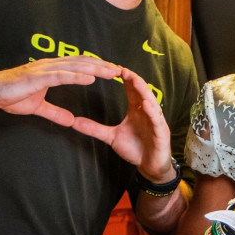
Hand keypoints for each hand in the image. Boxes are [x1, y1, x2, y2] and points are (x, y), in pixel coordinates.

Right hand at [0, 56, 120, 126]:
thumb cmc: (10, 95)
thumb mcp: (38, 107)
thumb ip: (55, 112)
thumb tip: (70, 121)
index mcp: (51, 71)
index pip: (79, 66)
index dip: (96, 68)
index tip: (112, 72)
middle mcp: (50, 66)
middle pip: (82, 63)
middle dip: (102, 66)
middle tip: (120, 70)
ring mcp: (44, 70)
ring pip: (75, 67)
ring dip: (95, 69)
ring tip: (112, 72)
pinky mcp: (37, 77)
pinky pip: (61, 75)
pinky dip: (77, 76)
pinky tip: (90, 78)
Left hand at [68, 68, 174, 182]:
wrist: (149, 166)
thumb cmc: (135, 149)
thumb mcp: (111, 137)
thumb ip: (94, 128)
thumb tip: (73, 122)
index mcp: (137, 110)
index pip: (131, 89)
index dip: (123, 79)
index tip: (111, 68)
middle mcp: (148, 111)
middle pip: (141, 91)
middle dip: (132, 79)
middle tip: (120, 69)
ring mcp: (155, 120)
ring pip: (151, 101)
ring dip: (143, 90)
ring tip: (134, 80)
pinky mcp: (161, 132)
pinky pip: (157, 120)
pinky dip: (152, 111)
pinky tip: (146, 104)